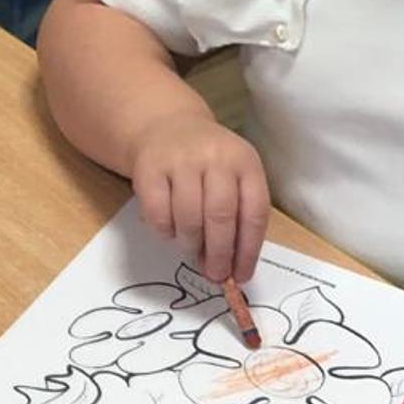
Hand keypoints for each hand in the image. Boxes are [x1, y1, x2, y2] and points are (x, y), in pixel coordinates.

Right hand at [128, 112, 269, 285]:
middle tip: (215, 274)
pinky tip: (171, 228)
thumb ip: (238, 217)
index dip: (249, 250)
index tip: (242, 275)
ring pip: (189, 218)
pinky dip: (165, 231)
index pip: (254, 212)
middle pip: (221, 216)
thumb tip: (232, 269)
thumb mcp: (234, 179)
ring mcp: (180, 160)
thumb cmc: (208, 164)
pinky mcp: (149, 168)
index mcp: (245, 162)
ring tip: (191, 247)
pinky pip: (159, 214)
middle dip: (219, 254)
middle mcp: (215, 157)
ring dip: (191, 243)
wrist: (167, 127)